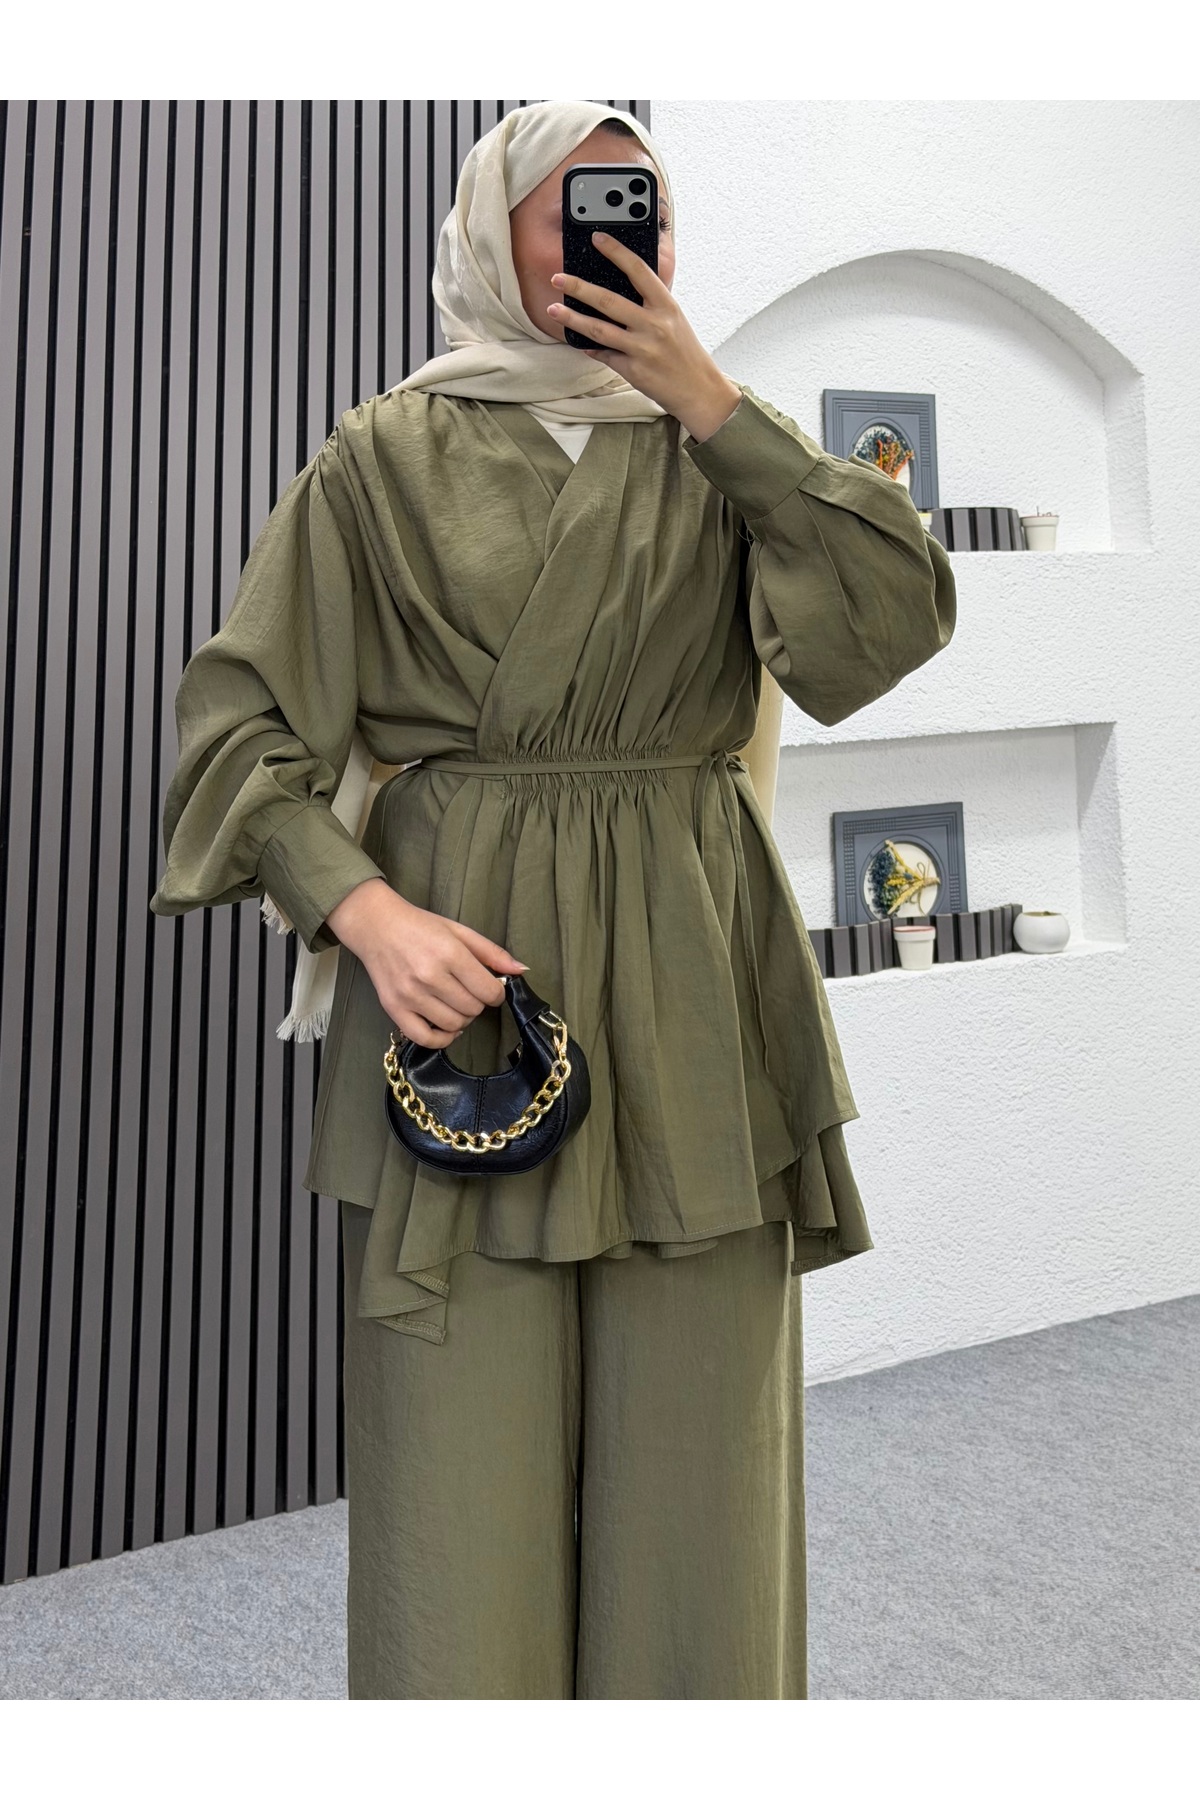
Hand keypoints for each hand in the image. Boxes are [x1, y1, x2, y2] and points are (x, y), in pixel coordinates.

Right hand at [326, 879, 527, 1048]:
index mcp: (449, 953)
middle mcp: (429, 976)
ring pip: (453, 1024)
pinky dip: (442, 1038)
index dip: (496, 993)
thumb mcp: (459, 931)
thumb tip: (521, 970)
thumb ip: (491, 952)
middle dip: (478, 1003)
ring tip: (456, 1003)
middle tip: (469, 991)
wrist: (375, 926)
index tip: (490, 987)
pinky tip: (447, 1026)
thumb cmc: (419, 926)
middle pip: (473, 1009)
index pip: (488, 991)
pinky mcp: (394, 1008)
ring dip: (463, 1018)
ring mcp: (410, 995)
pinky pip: (424, 1039)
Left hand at [547, 232, 741, 442]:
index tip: (597, 238)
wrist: (699, 391)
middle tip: (558, 278)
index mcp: (666, 306)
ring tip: (553, 309)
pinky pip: (604, 355)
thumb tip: (618, 291)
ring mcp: (642, 349)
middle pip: (608, 300)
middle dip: (579, 287)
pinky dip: (589, 347)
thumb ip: (650, 305)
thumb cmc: (685, 354)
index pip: (638, 270)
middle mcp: (654, 325)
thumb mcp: (674, 320)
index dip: (616, 252)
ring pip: (599, 329)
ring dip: (572, 319)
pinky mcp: (633, 370)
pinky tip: (577, 341)